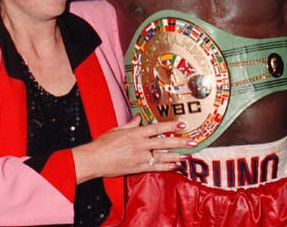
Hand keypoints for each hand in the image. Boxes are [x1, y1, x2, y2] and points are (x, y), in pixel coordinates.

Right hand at [73, 115, 194, 181]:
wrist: (94, 160)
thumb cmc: (103, 143)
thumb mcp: (117, 129)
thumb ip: (130, 124)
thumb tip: (139, 118)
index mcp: (136, 133)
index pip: (157, 128)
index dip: (171, 126)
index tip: (182, 125)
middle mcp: (140, 145)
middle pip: (164, 143)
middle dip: (180, 142)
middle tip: (193, 141)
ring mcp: (140, 158)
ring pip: (162, 156)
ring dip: (176, 156)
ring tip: (188, 155)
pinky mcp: (137, 168)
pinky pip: (155, 167)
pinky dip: (166, 167)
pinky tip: (175, 166)